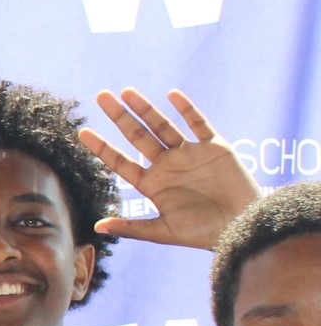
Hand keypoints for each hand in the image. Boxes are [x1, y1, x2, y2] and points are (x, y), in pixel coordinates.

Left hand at [82, 88, 257, 249]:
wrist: (243, 227)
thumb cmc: (202, 233)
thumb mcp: (163, 232)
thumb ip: (132, 227)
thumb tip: (97, 226)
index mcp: (152, 184)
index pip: (120, 162)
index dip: (102, 147)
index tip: (82, 131)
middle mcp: (167, 165)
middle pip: (138, 136)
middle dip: (120, 116)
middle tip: (101, 96)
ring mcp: (190, 154)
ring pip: (162, 125)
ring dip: (146, 108)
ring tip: (127, 92)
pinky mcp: (215, 147)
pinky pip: (198, 123)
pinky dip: (186, 109)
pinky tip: (172, 95)